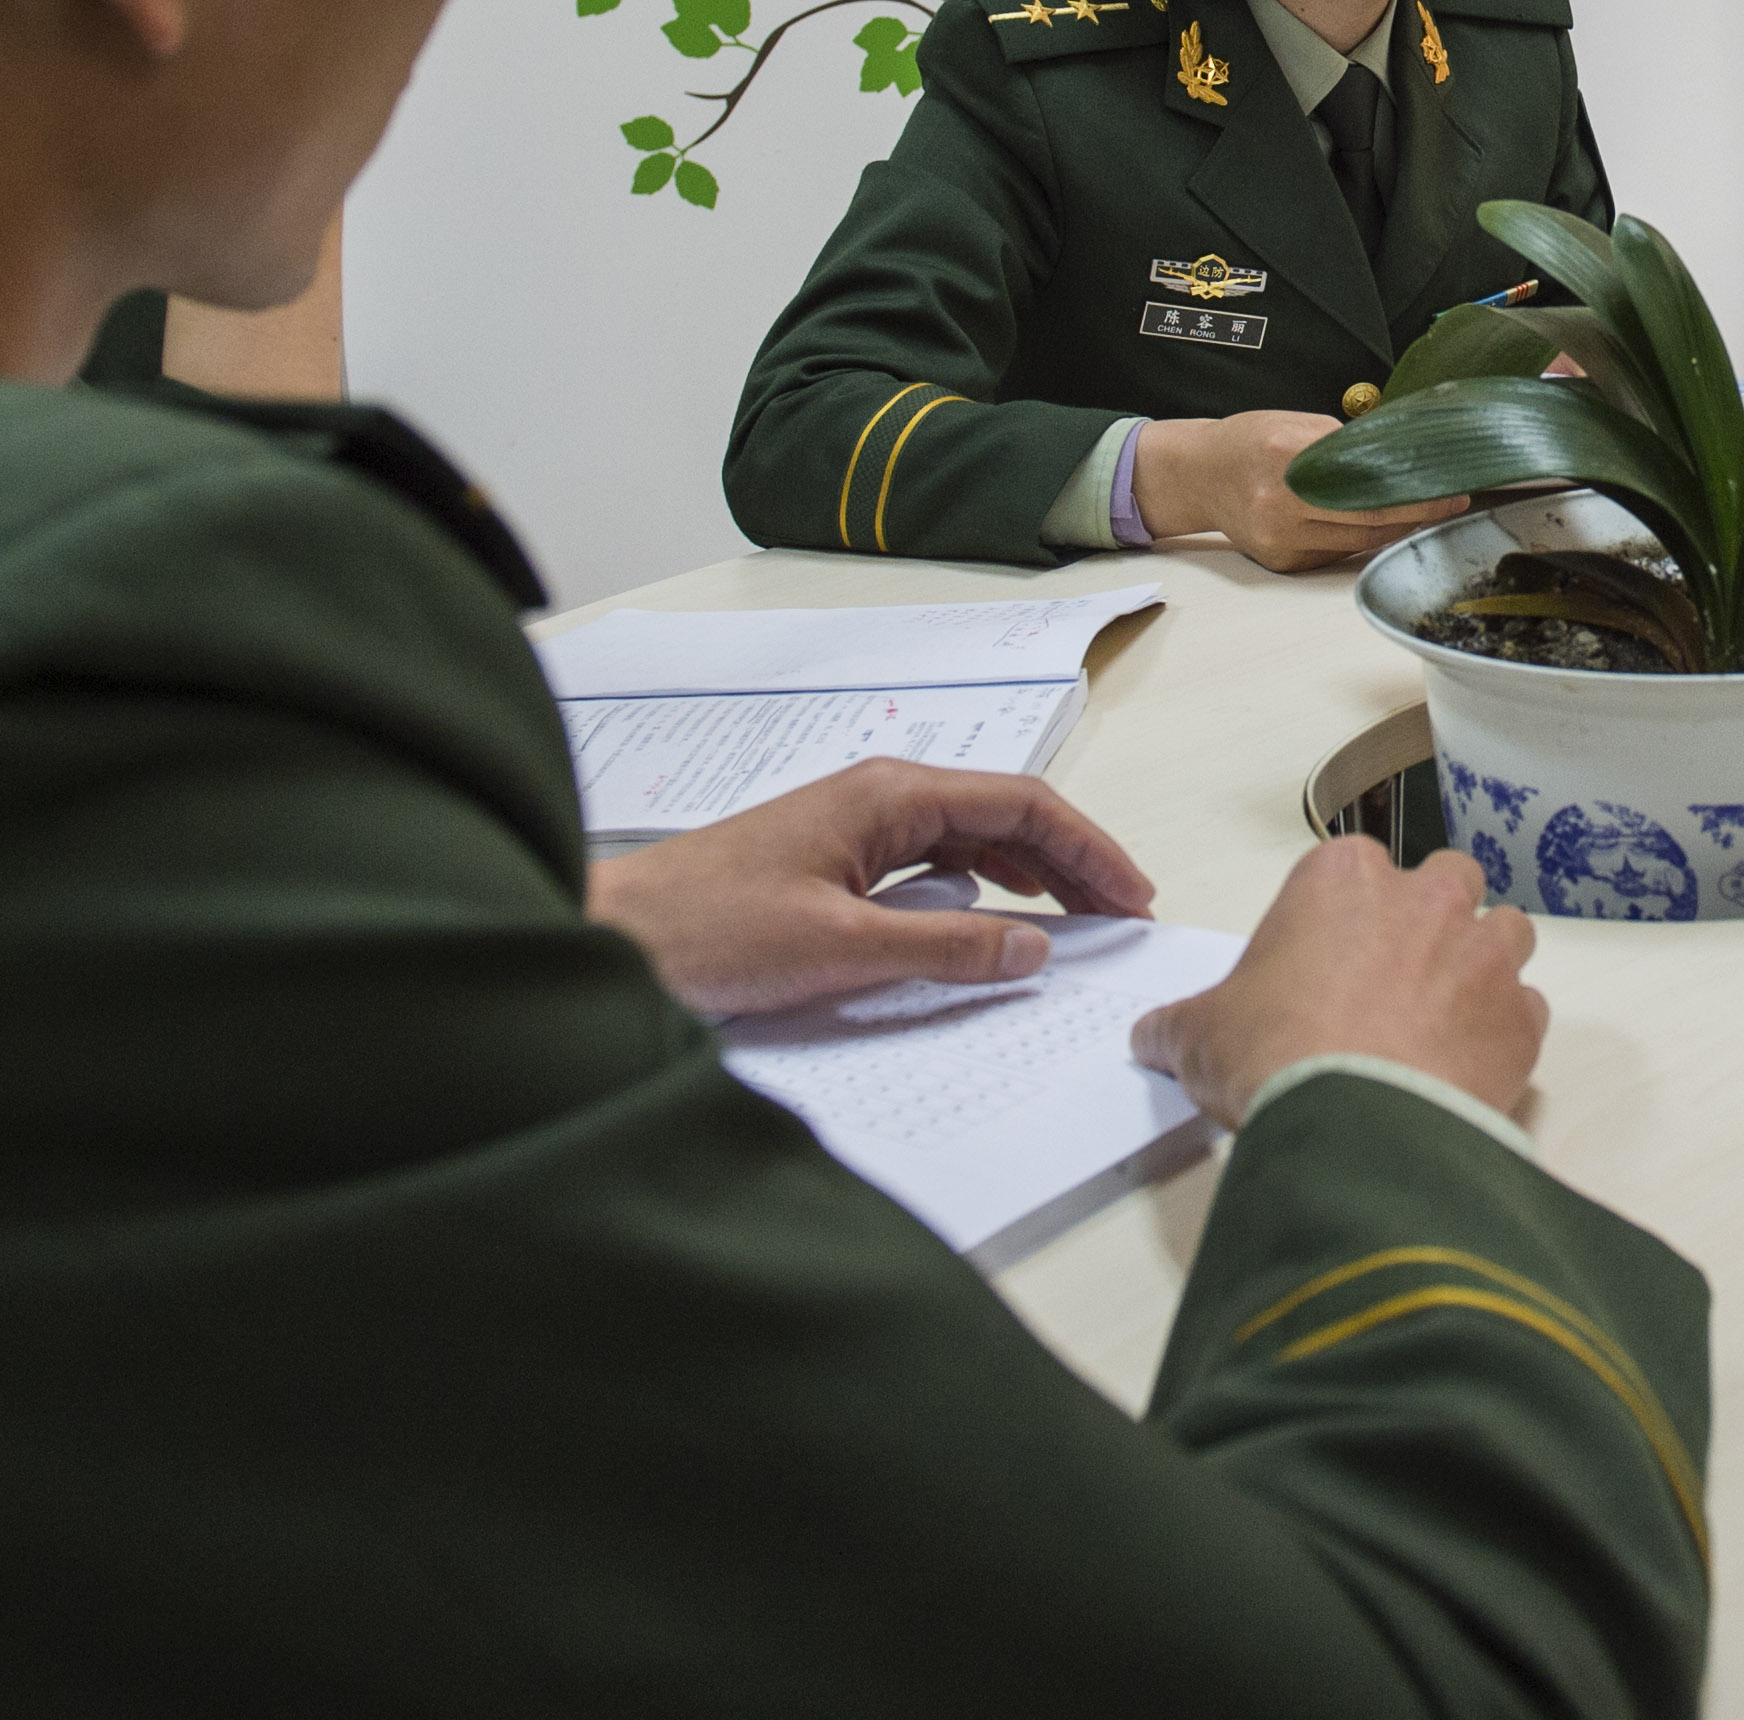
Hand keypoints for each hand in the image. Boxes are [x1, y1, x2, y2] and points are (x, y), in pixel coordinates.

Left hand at [588, 761, 1155, 1018]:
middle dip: (1071, 861)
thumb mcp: (841, 948)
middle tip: (1121, 916)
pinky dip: (979, 889)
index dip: (1089, 849)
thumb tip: (1033, 946)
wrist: (612, 936)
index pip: (1022, 803)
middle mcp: (878, 796)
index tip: (1131, 896)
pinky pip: (932, 862)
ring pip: (970, 838)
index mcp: (889, 795)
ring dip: (1029, 875)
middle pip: (1004, 815)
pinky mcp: (833, 861)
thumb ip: (945, 948)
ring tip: (1076, 921)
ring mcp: (855, 826)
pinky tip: (993, 921)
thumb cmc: (708, 930)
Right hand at [1129, 838, 1546, 1124]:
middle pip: (1447, 881)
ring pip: (1505, 932)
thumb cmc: (1278, 1056)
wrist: (1355, 1124)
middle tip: (1396, 976)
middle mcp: (1425, 899)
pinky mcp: (1521, 1016)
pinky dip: (1506, 1031)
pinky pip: (1527, 1009)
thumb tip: (1153, 1036)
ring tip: (1443, 1015)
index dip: (1345, 914)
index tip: (1329, 956)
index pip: (1354, 868)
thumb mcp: (1200, 1035)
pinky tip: (1469, 1065)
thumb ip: (1179, 1025)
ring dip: (1483, 963)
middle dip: (1432, 918)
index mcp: (1343, 879)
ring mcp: (1484, 954)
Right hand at [1144, 407, 1468, 573]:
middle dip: (1418, 512)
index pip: (1366, 478)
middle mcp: (1280, 500)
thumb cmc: (1249, 441)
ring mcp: (1279, 537)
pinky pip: (1337, 552)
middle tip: (1453, 503)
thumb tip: (1401, 457)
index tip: (1451, 488)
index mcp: (1286, 454)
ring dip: (1396, 528)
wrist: (1198, 475)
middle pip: (1367, 516)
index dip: (1413, 489)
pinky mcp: (1281, 560)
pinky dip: (1361, 538)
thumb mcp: (1295, 423)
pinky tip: (1377, 524)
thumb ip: (1343, 443)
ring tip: (1424, 511)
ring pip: (1358, 540)